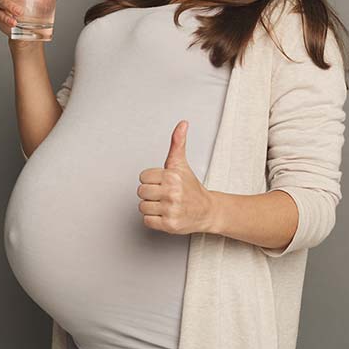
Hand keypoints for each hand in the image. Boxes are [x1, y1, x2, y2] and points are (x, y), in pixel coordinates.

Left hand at [137, 120, 216, 234]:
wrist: (207, 211)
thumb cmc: (191, 187)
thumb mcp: (182, 163)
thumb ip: (177, 142)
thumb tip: (182, 123)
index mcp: (171, 176)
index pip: (143, 177)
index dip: (151, 180)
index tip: (163, 183)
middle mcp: (171, 193)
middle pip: (141, 192)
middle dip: (150, 194)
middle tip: (164, 195)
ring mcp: (171, 209)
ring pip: (142, 206)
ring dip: (152, 207)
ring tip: (165, 205)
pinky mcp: (169, 225)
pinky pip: (147, 221)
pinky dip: (154, 220)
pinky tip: (165, 214)